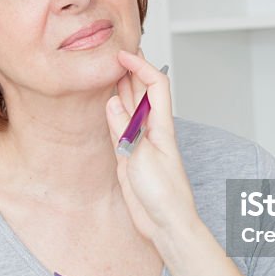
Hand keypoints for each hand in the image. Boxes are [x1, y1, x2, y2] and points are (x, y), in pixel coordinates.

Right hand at [105, 50, 199, 242]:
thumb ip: (126, 131)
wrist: (166, 224)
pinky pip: (121, 126)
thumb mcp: (142, 159)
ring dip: (122, 87)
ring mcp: (141, 142)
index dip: (140, 65)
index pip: (155, 85)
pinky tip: (108, 103)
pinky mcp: (130, 156)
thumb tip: (113, 102)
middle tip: (115, 50)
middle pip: (143, 92)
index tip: (121, 54)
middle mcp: (152, 131)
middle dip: (132, 69)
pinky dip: (114, 111)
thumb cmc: (163, 196)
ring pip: (131, 107)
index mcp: (162, 127)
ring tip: (109, 68)